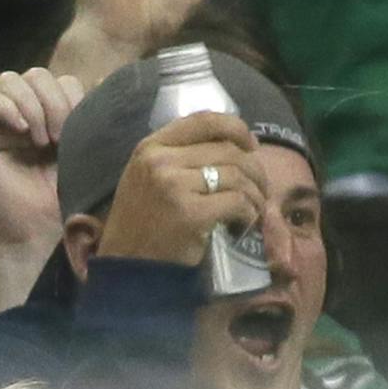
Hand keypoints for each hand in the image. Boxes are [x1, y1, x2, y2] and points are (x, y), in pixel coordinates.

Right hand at [0, 68, 84, 245]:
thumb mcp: (86, 154)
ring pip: (9, 80)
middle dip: (54, 102)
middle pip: (37, 75)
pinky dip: (1, 106)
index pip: (62, 80)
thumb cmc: (62, 200)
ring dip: (31, 105)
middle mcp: (24, 112)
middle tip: (58, 138)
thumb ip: (93, 119)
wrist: (33, 232)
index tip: (78, 132)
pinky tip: (18, 130)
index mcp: (52, 115)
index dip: (72, 98)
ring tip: (39, 140)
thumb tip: (105, 79)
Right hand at [96, 112, 265, 265]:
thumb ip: (178, 157)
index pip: (204, 119)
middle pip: (228, 150)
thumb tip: (232, 145)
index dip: (236, 128)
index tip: (250, 146)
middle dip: (255, 169)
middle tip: (260, 190)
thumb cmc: (141, 224)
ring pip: (238, 176)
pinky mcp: (191, 214)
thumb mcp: (148, 178)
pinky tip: (243, 224)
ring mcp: (174, 186)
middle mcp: (160, 161)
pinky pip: (238, 202)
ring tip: (253, 211)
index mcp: (150, 147)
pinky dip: (250, 214)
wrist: (128, 269)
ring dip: (256, 195)